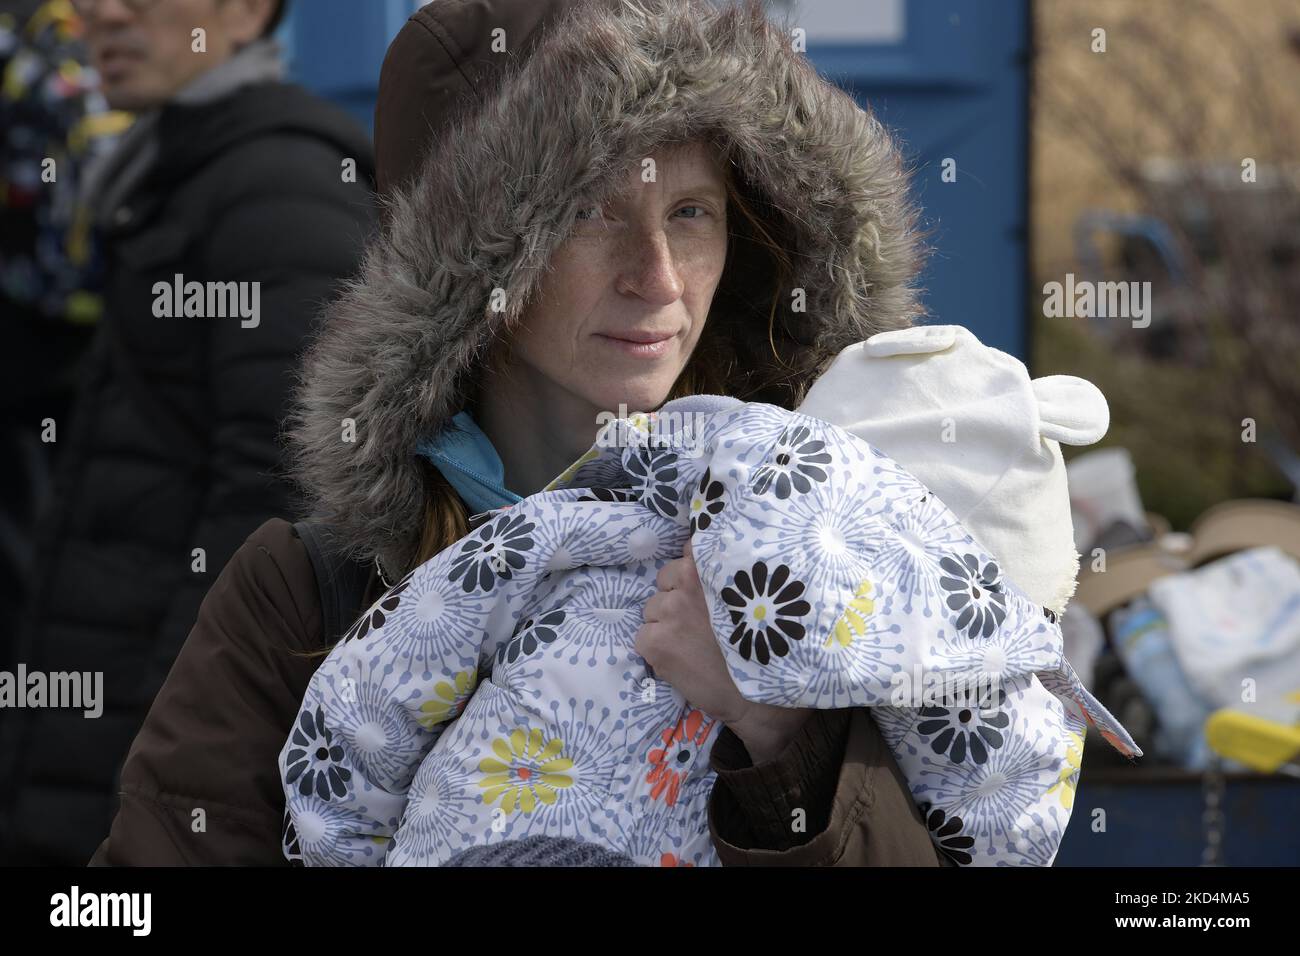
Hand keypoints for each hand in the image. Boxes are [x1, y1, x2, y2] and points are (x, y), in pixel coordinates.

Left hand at [636, 538, 812, 762]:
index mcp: (710, 568)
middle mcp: (687, 582)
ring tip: (691, 644)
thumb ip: (722, 576)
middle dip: (675, 598)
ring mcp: (669, 611)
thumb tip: (697, 558)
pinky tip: (680, 660)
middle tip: (698, 622)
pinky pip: (643, 638)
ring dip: (665, 624)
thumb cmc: (760, 645)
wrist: (760, 693)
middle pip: (664, 581)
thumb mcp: (748, 597)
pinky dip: (656, 650)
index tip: (701, 587)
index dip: (691, 572)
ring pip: (652, 611)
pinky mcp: (656, 641)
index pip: (686, 552)